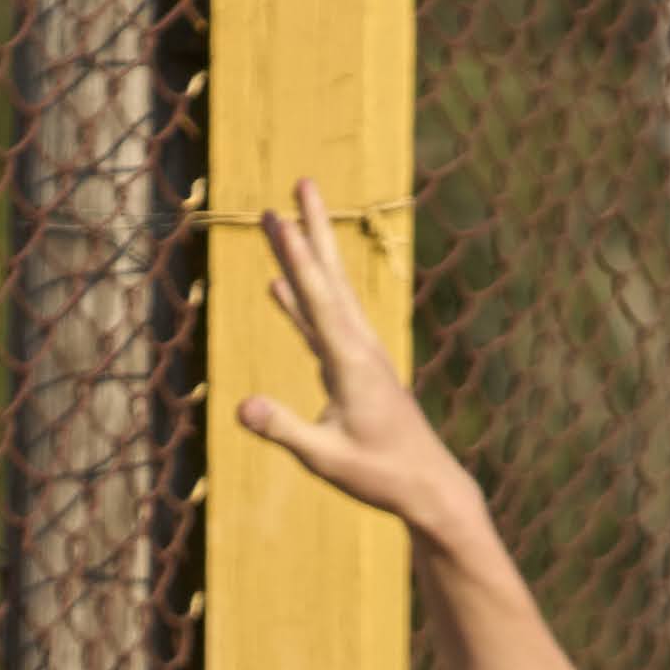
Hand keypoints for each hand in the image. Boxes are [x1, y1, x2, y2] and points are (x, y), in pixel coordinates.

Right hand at [237, 178, 482, 539]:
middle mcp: (358, 347)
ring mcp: (358, 355)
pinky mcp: (355, 368)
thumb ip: (283, 430)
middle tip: (301, 183)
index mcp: (350, 362)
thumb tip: (241, 407)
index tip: (279, 216)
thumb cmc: (380, 475)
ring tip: (288, 220)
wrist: (427, 486)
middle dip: (313, 229)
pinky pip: (322, 324)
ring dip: (309, 255)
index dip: (295, 257)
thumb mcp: (326, 459)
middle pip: (330, 277)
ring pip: (328, 294)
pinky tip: (281, 288)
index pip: (318, 299)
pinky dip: (301, 301)